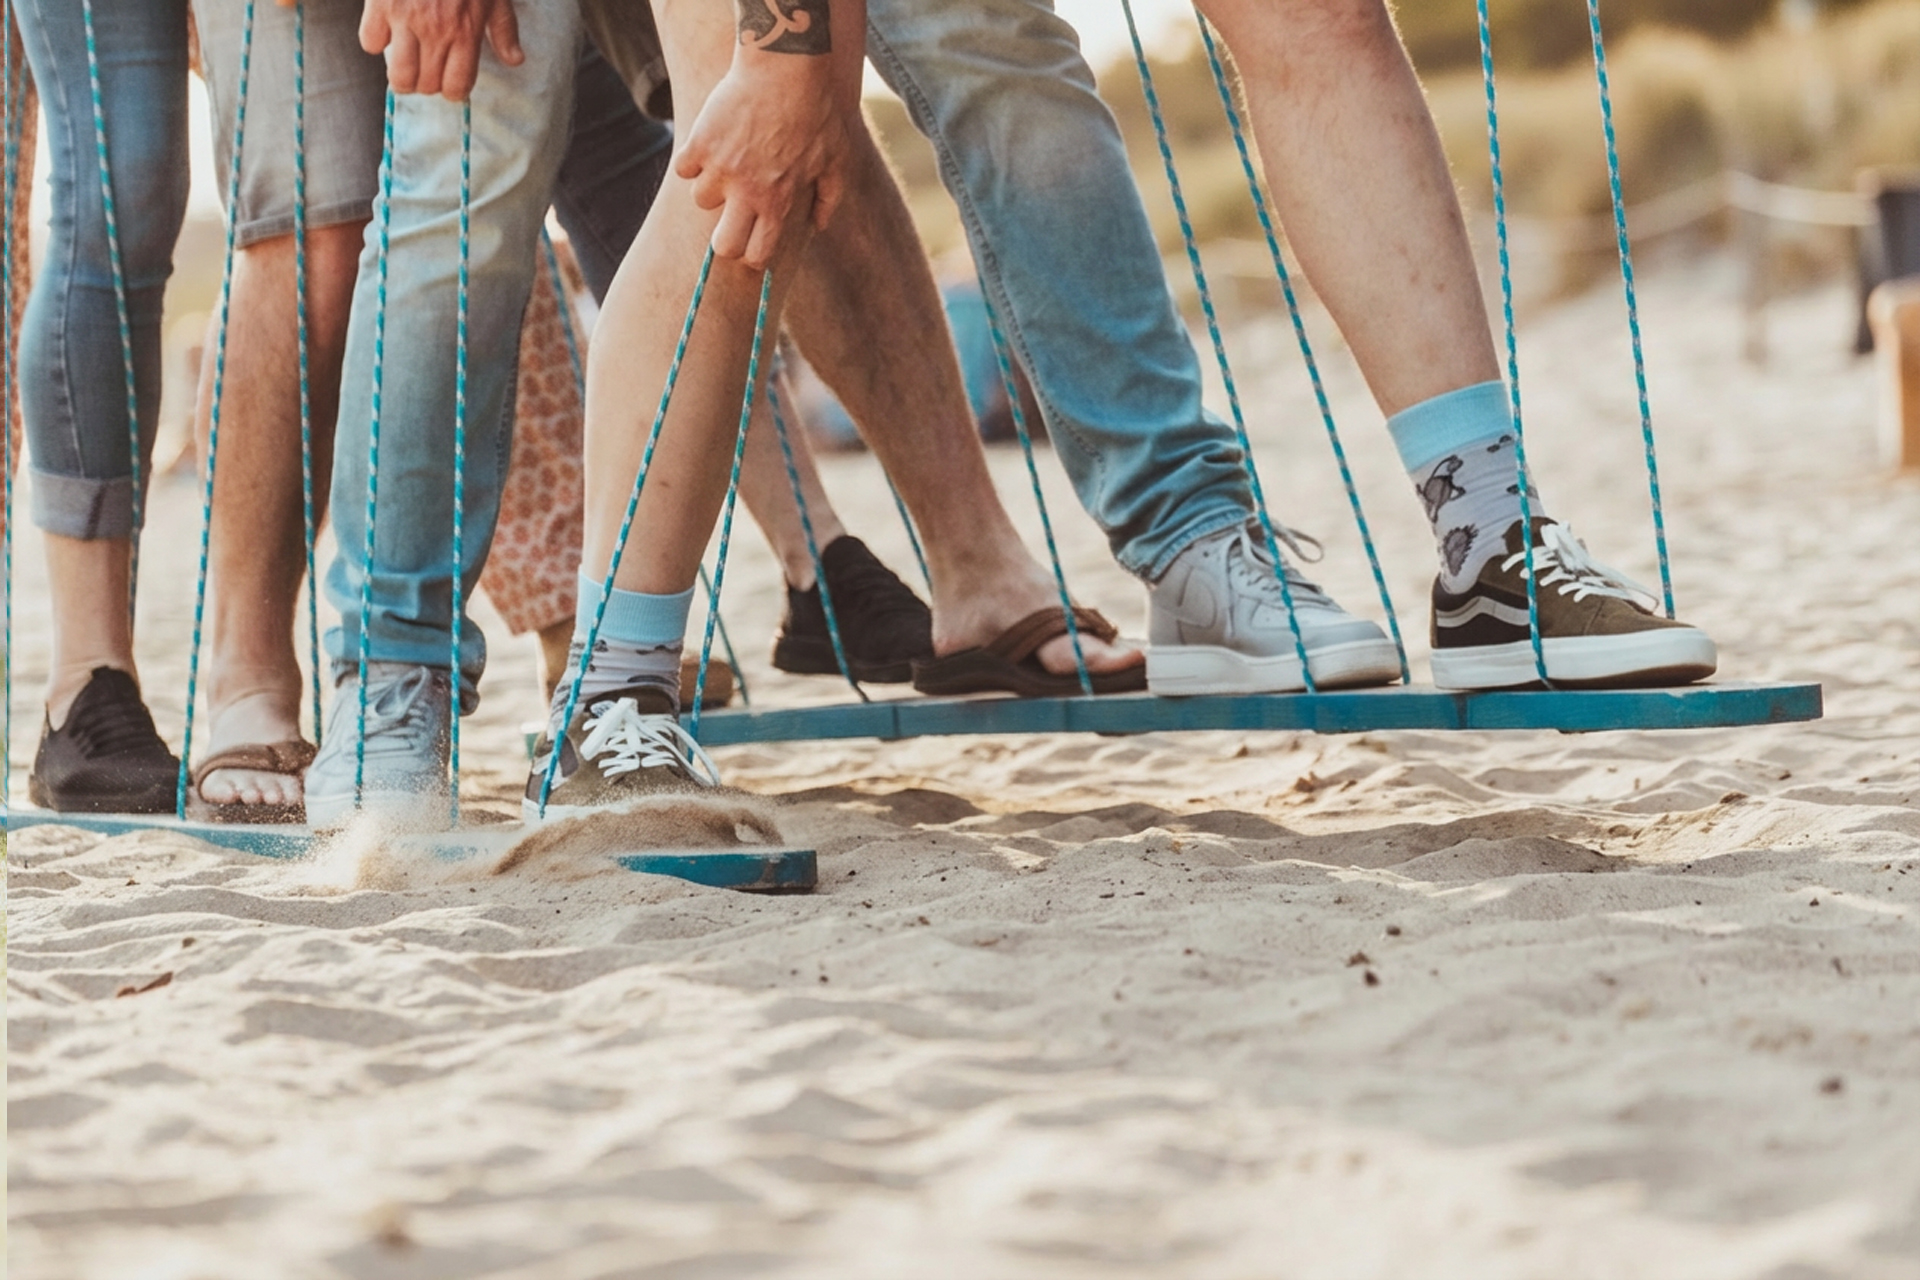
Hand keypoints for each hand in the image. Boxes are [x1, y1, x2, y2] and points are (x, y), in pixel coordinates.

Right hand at [359, 0, 522, 100]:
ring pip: (399, 77)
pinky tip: (386, 31)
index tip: (449, 85)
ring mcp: (405, 20)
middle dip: (428, 85)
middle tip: (428, 72)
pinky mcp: (379, 6)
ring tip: (406, 64)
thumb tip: (515, 60)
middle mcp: (436, 31)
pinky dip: (375, 42)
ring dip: (402, 77)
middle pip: (427, 86)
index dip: (452, 92)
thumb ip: (503, 29)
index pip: (457, 86)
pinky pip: (369, 44)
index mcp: (465, 32)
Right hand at [673, 51, 851, 270]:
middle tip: (731, 220)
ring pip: (700, 200)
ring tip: (728, 165)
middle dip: (725, 241)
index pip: (757, 254)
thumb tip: (818, 227)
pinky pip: (683, 168)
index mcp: (778, 202)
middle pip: (722, 246)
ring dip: (711, 187)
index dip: (754, 256)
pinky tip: (710, 145)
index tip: (753, 245)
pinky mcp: (700, 142)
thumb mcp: (837, 158)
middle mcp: (747, 192)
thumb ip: (829, 198)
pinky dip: (692, 160)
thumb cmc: (817, 111)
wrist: (787, 65)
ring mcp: (720, 167)